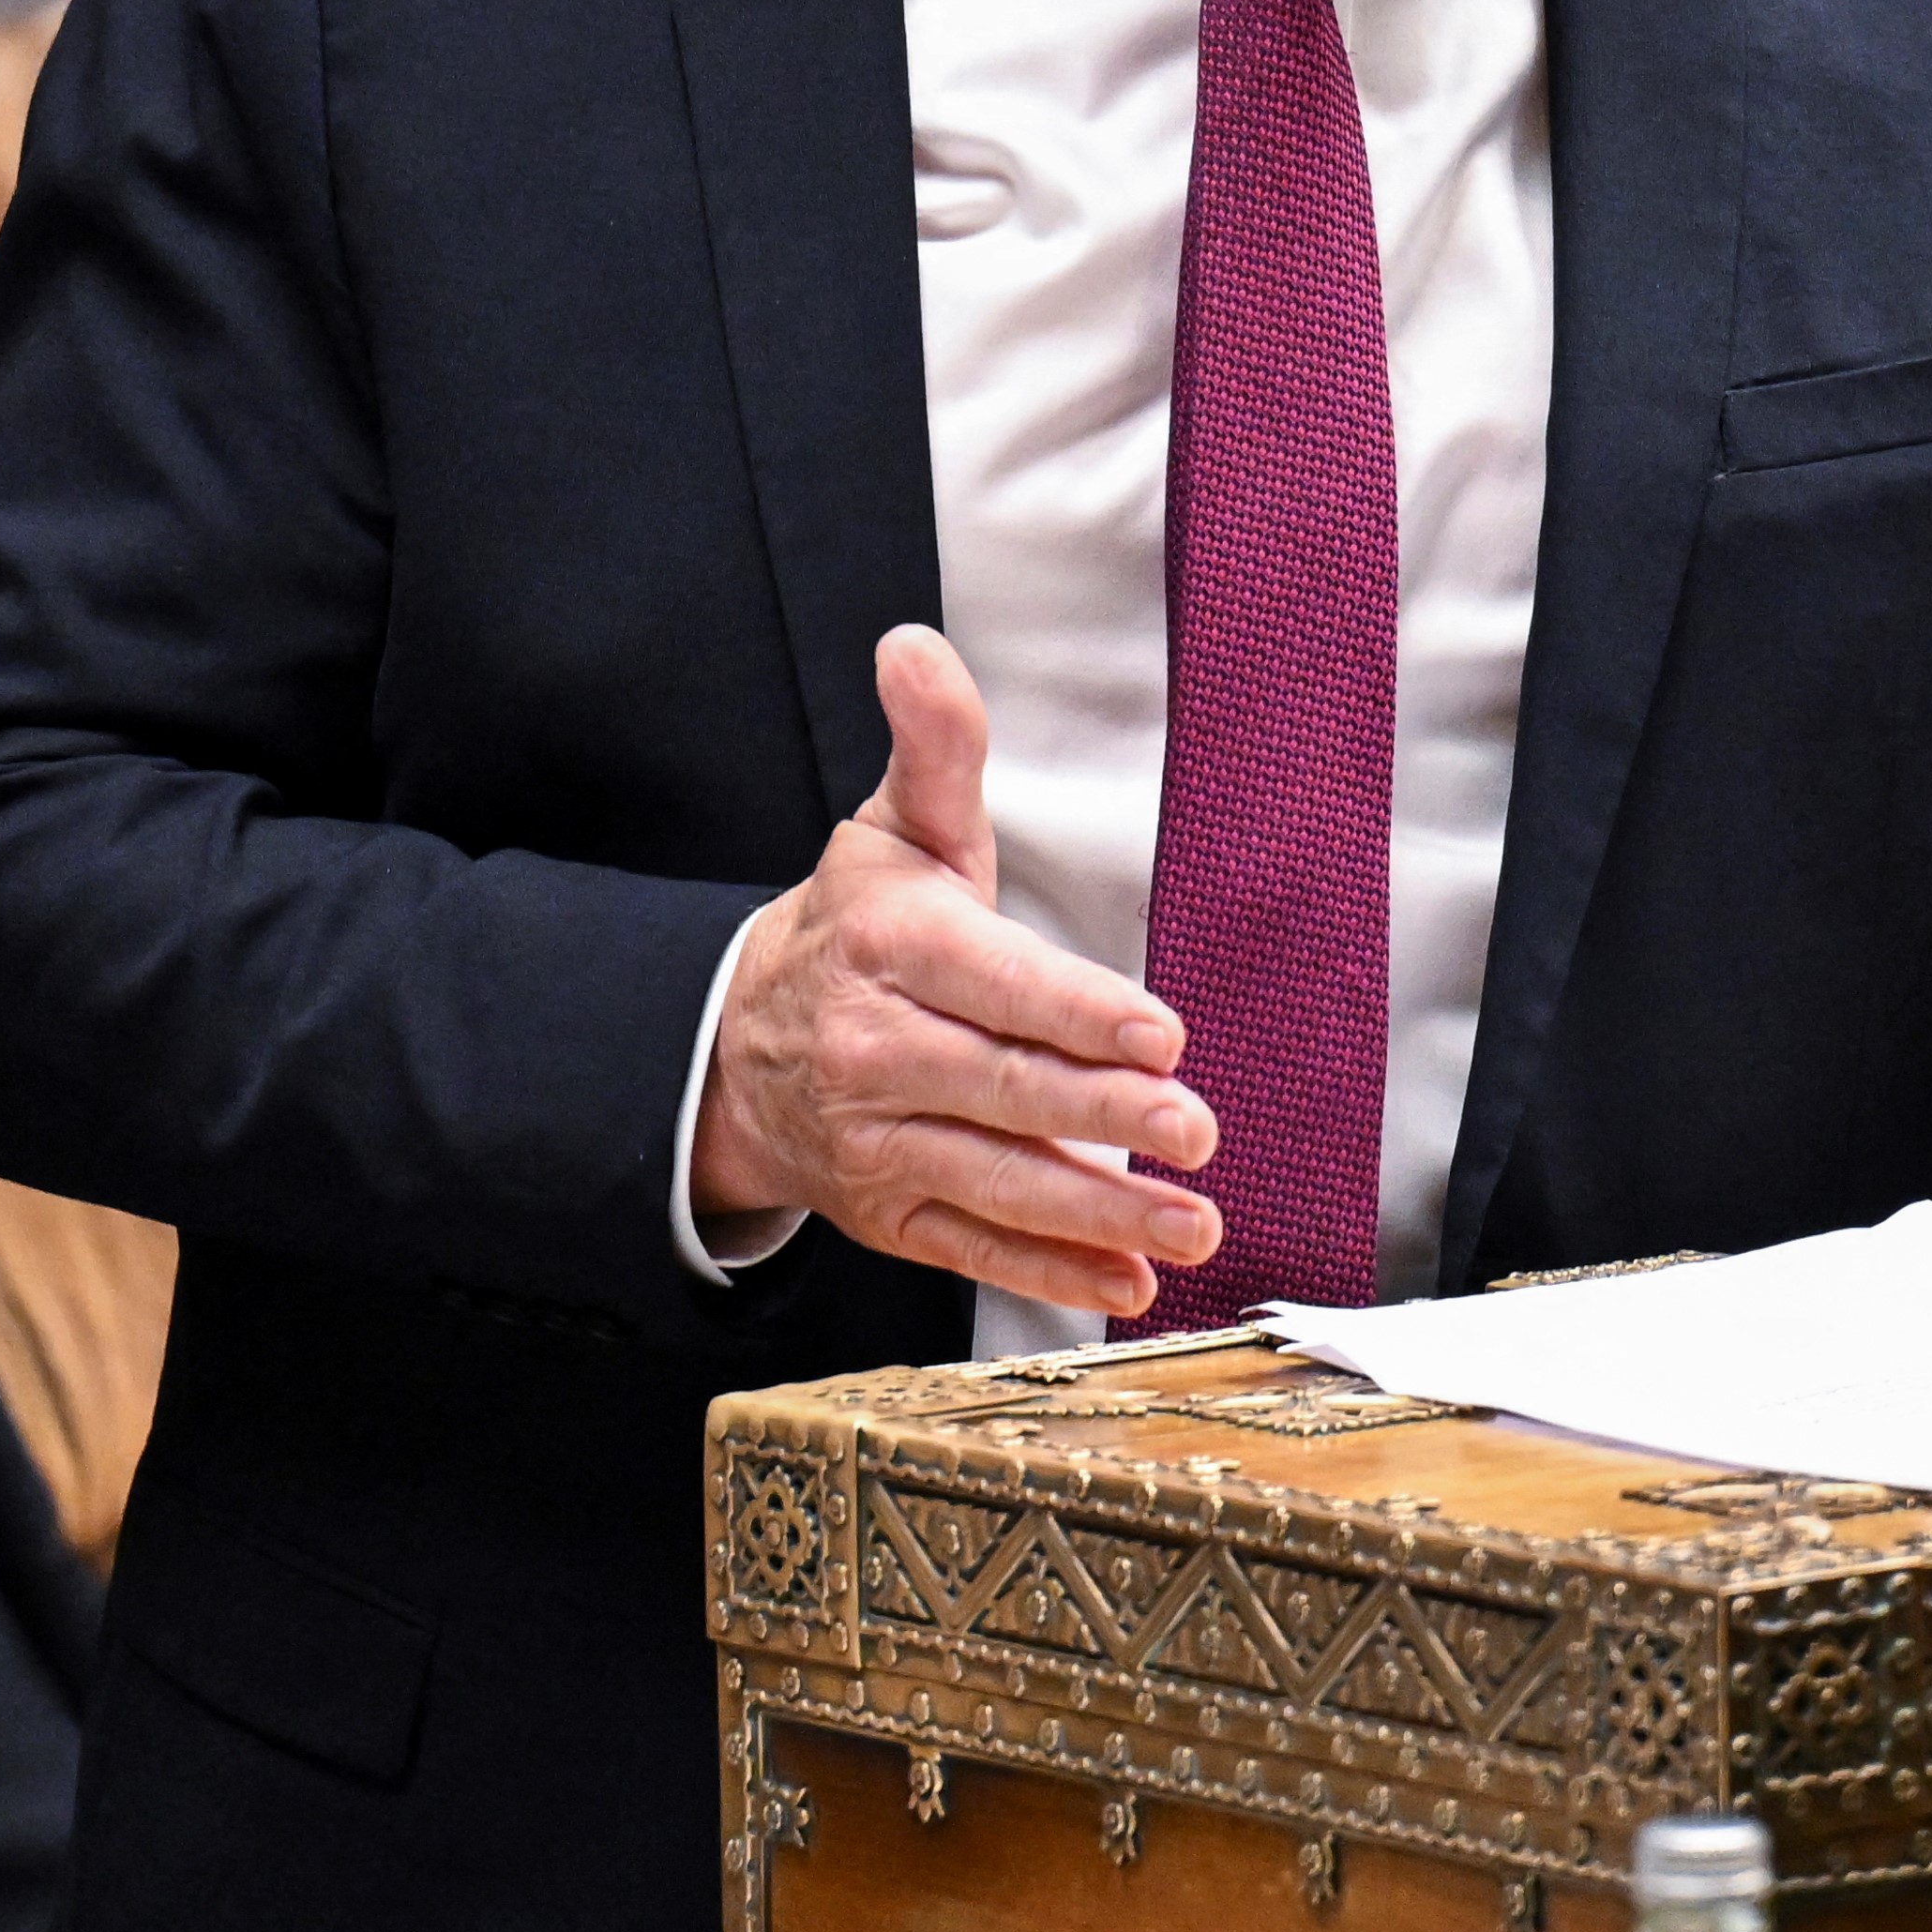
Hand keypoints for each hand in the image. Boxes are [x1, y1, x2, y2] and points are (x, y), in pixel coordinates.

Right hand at [688, 626, 1223, 1315]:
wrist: (736, 1042)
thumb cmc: (856, 924)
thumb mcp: (896, 827)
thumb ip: (936, 746)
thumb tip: (915, 644)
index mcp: (891, 950)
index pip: (995, 984)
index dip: (1077, 1013)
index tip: (1160, 1035)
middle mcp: (875, 1052)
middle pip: (1001, 1089)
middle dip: (1101, 1117)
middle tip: (1196, 1130)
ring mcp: (878, 1141)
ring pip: (995, 1181)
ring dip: (1097, 1213)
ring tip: (1190, 1223)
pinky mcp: (889, 1211)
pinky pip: (972, 1247)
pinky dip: (1049, 1272)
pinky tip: (1125, 1287)